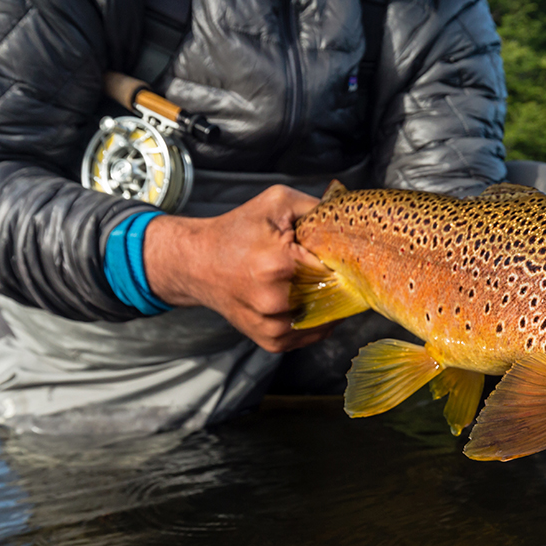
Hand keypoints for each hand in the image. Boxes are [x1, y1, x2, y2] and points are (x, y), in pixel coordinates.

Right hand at [143, 185, 333, 352]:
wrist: (196, 263)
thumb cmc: (235, 232)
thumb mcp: (276, 203)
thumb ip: (317, 206)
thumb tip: (349, 215)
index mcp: (280, 265)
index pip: (338, 269)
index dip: (343, 260)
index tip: (339, 253)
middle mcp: (276, 302)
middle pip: (336, 296)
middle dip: (337, 281)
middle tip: (323, 265)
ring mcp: (274, 327)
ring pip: (328, 318)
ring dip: (328, 302)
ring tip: (308, 281)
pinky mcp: (272, 342)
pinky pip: (313, 334)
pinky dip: (316, 318)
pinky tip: (302, 298)